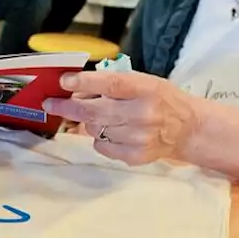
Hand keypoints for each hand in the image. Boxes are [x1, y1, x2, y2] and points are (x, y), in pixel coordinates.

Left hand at [43, 71, 199, 165]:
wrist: (188, 129)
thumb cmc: (161, 99)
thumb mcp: (143, 81)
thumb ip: (112, 83)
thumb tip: (75, 89)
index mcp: (146, 89)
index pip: (111, 85)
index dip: (84, 83)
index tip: (64, 81)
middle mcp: (143, 114)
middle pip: (95, 111)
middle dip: (67, 107)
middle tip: (50, 103)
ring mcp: (138, 138)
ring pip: (94, 129)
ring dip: (88, 121)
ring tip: (100, 114)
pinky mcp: (135, 156)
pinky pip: (101, 146)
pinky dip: (99, 137)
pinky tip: (112, 131)